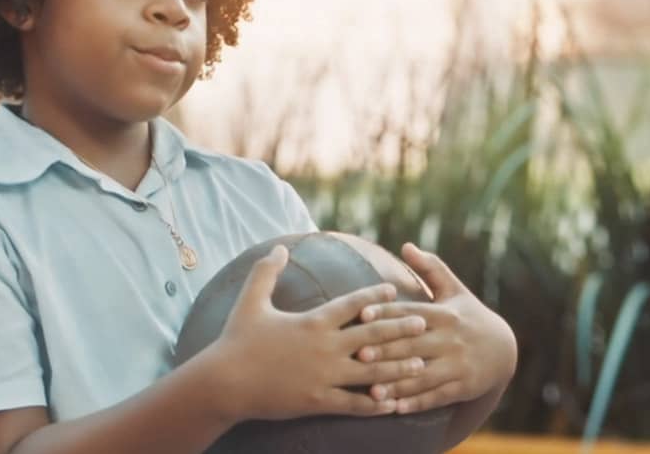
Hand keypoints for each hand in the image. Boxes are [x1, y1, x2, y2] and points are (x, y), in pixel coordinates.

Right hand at [206, 245, 428, 422]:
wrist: (225, 382)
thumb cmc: (237, 340)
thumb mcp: (250, 300)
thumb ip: (266, 271)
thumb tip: (279, 246)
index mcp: (312, 321)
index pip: (351, 305)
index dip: (374, 297)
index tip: (393, 291)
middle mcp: (324, 347)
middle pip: (372, 336)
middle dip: (400, 329)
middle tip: (424, 323)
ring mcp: (324, 376)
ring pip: (371, 371)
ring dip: (398, 367)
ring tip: (420, 364)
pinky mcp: (318, 401)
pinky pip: (354, 404)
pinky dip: (375, 404)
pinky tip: (393, 403)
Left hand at [357, 243, 516, 414]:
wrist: (505, 349)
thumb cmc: (469, 315)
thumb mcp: (455, 290)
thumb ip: (431, 268)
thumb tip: (406, 245)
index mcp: (445, 314)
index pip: (412, 312)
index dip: (387, 313)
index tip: (362, 314)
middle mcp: (450, 339)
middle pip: (414, 345)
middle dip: (387, 350)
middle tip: (358, 354)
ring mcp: (457, 365)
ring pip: (423, 375)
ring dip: (397, 383)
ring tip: (371, 390)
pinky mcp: (463, 387)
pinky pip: (437, 396)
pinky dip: (416, 403)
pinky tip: (395, 409)